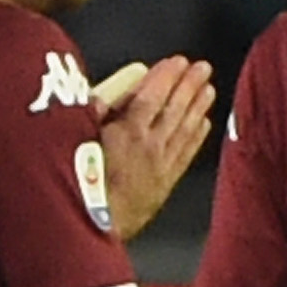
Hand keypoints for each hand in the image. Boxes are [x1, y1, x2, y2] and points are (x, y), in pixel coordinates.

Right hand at [98, 55, 214, 241]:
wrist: (94, 225)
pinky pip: (185, 154)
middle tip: (203, 68)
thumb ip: (91, 118)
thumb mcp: (77, 143)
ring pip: (184, 129)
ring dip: (197, 106)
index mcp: (127, 133)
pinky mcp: (164, 183)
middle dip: (188, 86)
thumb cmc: (81, 184)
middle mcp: (149, 146)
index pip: (151, 96)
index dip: (166, 77)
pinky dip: (196, 137)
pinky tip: (203, 124)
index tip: (177, 62)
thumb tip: (99, 100)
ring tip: (208, 89)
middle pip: (173, 109)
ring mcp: (160, 165)